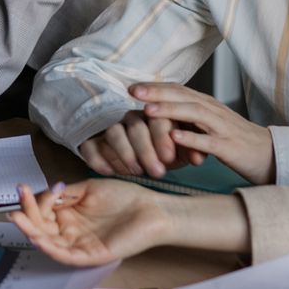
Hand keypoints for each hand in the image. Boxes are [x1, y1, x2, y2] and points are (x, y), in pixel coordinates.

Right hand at [8, 180, 171, 266]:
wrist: (151, 210)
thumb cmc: (125, 198)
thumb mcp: (90, 188)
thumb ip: (66, 192)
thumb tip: (46, 193)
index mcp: (70, 215)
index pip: (42, 212)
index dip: (31, 202)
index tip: (24, 187)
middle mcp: (71, 231)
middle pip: (41, 228)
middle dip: (26, 216)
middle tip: (15, 204)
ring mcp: (79, 244)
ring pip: (49, 243)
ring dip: (31, 233)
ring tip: (18, 220)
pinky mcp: (90, 255)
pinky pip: (66, 255)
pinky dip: (50, 248)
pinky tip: (38, 237)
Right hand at [76, 109, 201, 178]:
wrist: (142, 154)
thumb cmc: (166, 151)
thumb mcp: (181, 152)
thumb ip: (191, 151)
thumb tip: (199, 157)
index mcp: (155, 115)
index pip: (158, 118)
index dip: (163, 137)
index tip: (170, 158)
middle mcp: (132, 118)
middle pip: (136, 127)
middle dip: (147, 150)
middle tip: (157, 172)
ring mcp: (112, 128)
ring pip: (114, 133)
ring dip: (125, 153)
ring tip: (136, 172)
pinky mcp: (93, 140)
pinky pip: (90, 145)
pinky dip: (98, 158)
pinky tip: (109, 171)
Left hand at [132, 81, 275, 184]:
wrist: (270, 155)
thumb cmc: (236, 141)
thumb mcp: (210, 124)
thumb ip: (189, 117)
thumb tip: (160, 111)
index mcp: (207, 105)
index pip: (178, 90)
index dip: (155, 87)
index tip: (132, 87)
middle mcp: (214, 111)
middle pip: (183, 96)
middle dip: (156, 93)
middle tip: (132, 91)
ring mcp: (222, 128)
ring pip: (194, 114)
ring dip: (169, 111)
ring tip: (147, 110)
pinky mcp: (229, 147)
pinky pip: (209, 141)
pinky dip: (191, 138)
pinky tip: (175, 137)